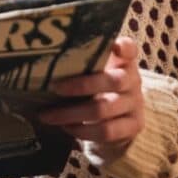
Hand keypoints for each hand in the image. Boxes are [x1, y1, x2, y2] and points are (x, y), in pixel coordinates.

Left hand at [39, 36, 144, 156]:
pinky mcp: (133, 126)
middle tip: (53, 87)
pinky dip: (82, 130)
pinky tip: (66, 127)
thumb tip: (41, 60)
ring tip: (48, 115)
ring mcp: (135, 104)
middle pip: (112, 81)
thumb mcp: (91, 72)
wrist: (116, 120)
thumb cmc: (96, 88)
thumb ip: (78, 63)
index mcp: (123, 61)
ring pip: (103, 109)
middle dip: (79, 85)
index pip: (129, 48)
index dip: (123, 47)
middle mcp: (133, 80)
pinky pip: (106, 131)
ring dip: (71, 113)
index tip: (113, 46)